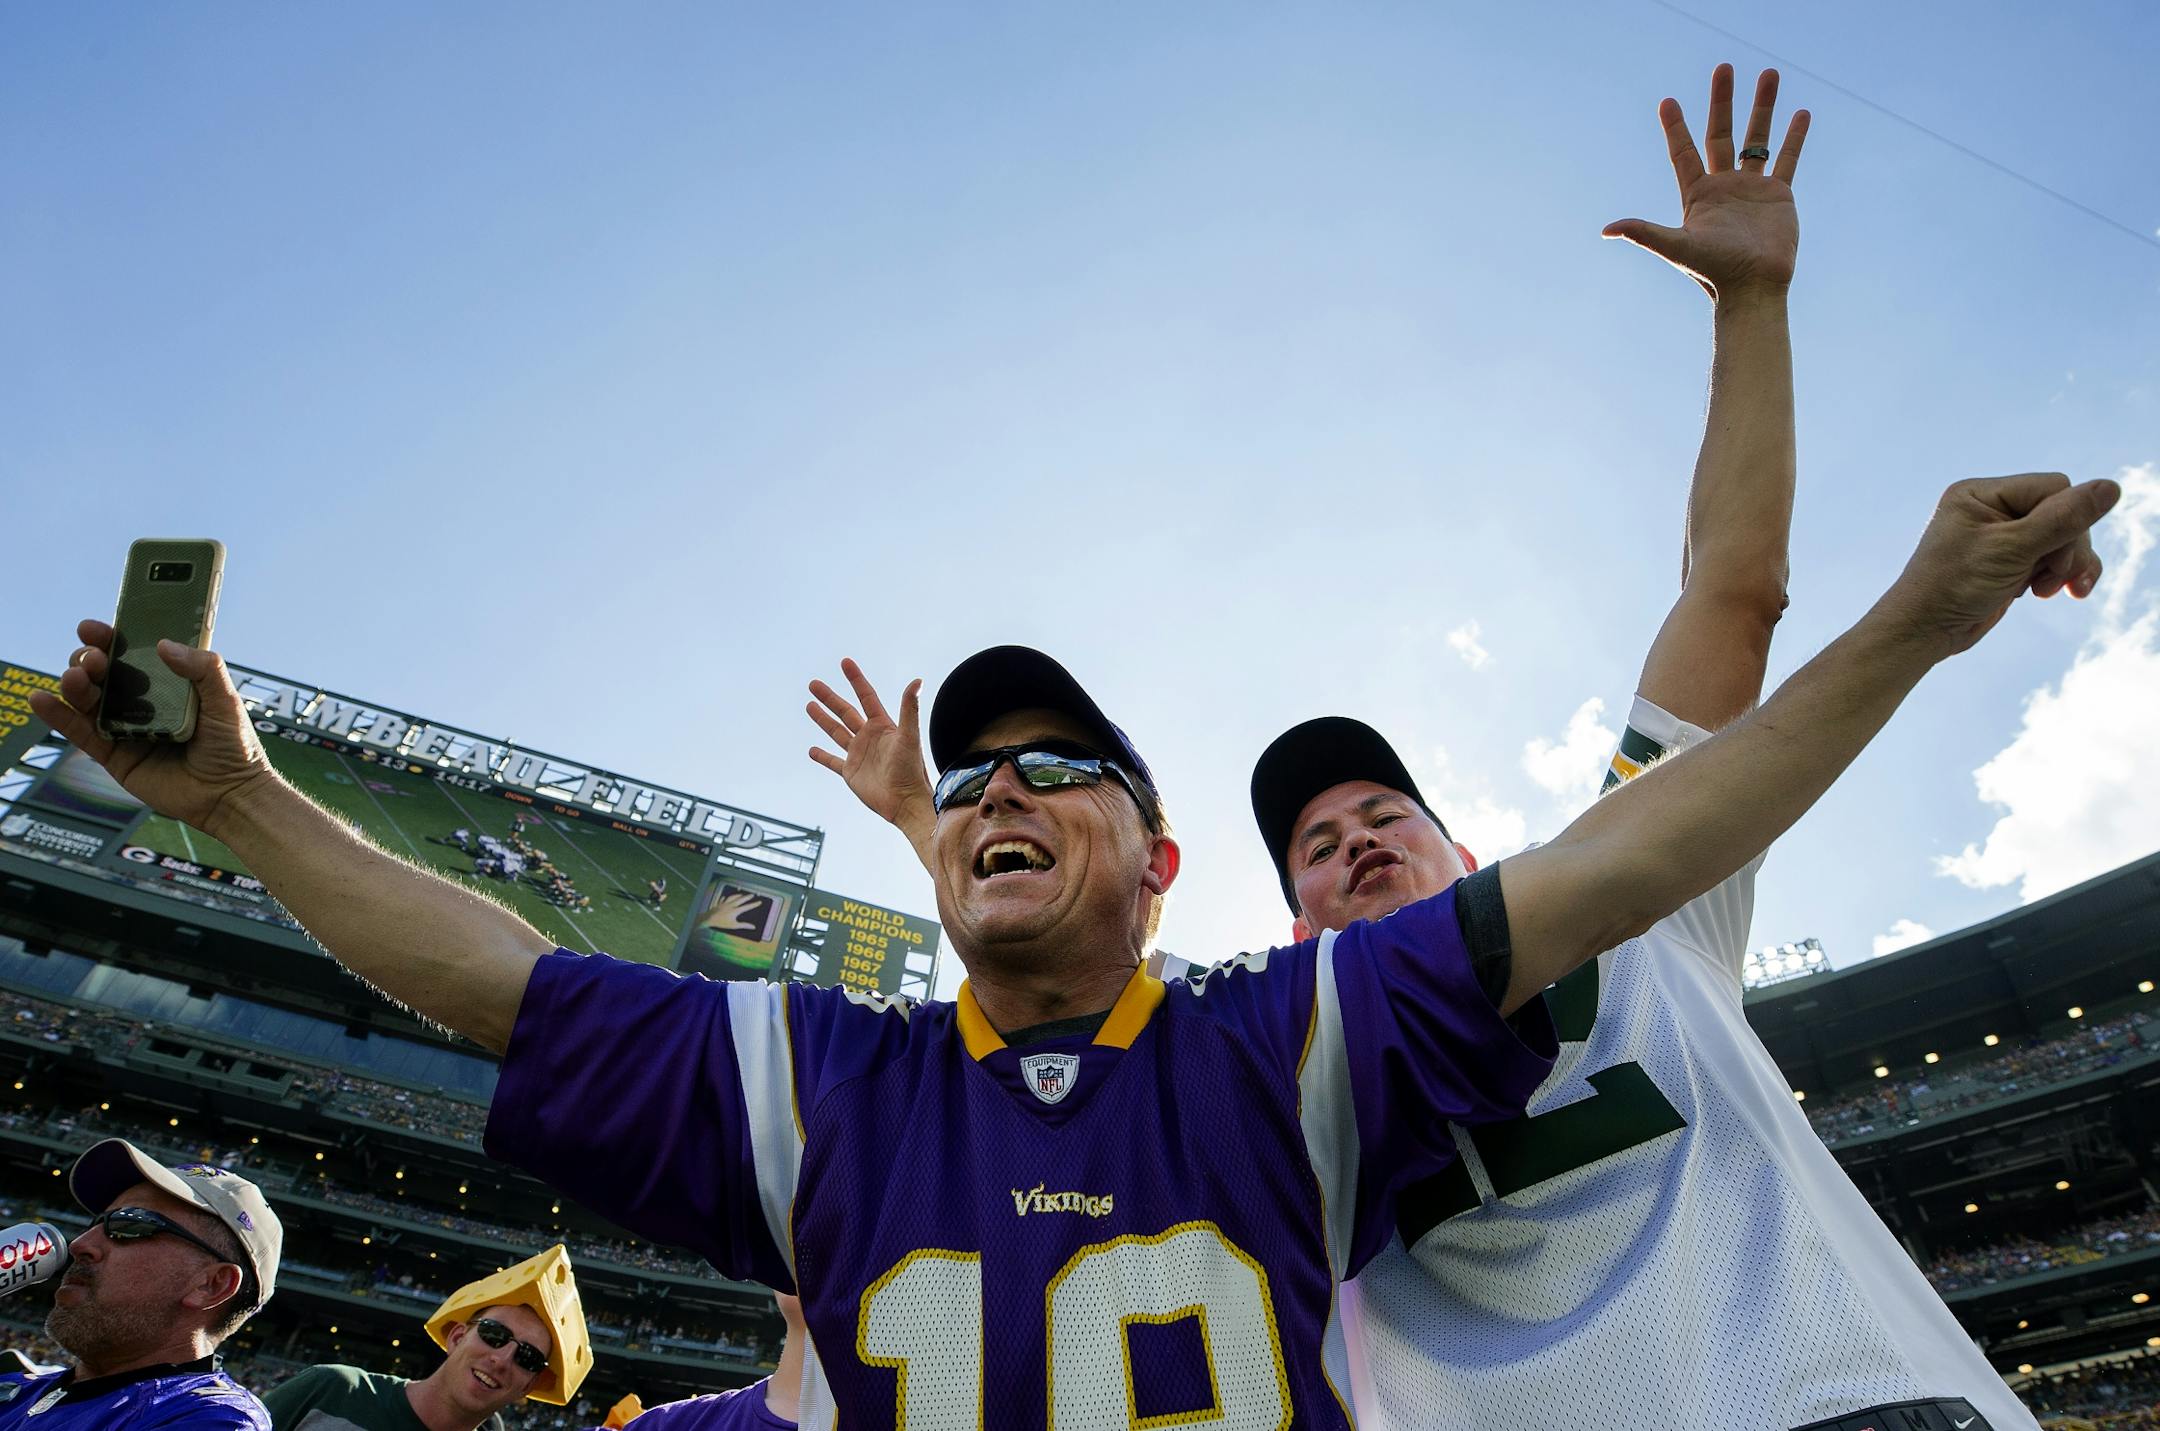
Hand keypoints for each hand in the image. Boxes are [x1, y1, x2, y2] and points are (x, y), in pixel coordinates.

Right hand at [28, 619, 278, 835]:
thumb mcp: (226, 701)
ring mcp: (125, 727)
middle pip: (104, 672)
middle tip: (93, 658)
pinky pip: (80, 732)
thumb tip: (163, 645)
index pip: (133, 653)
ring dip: (74, 683)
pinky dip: (58, 715)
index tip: (94, 628)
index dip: (110, 638)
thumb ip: (203, 669)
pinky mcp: (113, 754)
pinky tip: (41, 700)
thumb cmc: (234, 746)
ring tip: (74, 678)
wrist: (230, 795)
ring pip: (88, 698)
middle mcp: (142, 701)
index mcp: (167, 682)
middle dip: (90, 659)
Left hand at [703, 891, 757, 933]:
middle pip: (741, 899)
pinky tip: (726, 897)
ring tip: (741, 894)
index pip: (747, 907)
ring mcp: (725, 903)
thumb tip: (753, 927)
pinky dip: (726, 898)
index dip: (754, 904)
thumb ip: (744, 925)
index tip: (759, 902)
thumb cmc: (721, 923)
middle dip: (747, 897)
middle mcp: (731, 905)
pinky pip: (723, 899)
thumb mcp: (734, 926)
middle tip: (752, 895)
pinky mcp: (719, 904)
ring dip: (738, 895)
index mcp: (735, 911)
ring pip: (733, 897)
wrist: (710, 918)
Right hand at [807, 659, 936, 853]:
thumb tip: (917, 681)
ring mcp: (859, 754)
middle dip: (830, 698)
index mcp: (882, 726)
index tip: (845, 662)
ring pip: (836, 732)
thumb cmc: (911, 769)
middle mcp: (869, 737)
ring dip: (823, 719)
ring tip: (809, 705)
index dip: (856, 679)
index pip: (866, 697)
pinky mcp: (851, 773)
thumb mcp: (910, 736)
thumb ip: (910, 709)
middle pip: (845, 712)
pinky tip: (812, 750)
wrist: (905, 801)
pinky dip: (822, 756)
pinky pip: (833, 761)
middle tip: (813, 684)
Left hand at [1604, 64, 1808, 299]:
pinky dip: (1794, 137)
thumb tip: (1607, 229)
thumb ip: (1644, 232)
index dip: (1676, 128)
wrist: (1753, 289)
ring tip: (1769, 74)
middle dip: (1722, 101)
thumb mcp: (1676, 247)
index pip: (1684, 152)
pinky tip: (1800, 113)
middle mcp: (1723, 187)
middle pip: (1721, 134)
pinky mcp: (1779, 196)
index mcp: (1697, 195)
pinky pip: (1786, 158)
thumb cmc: (1713, 272)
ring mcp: (1752, 189)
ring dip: (1762, 107)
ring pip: (1757, 139)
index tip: (1667, 102)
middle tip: (1724, 68)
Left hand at [1879, 473, 2118, 655]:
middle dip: (2066, 549)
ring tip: (2048, 591)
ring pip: (2063, 538)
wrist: (1925, 631)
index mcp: (1982, 493)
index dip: (2066, 520)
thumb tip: (2111, 487)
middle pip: (2063, 513)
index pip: (2054, 487)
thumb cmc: (1955, 586)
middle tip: (2049, 578)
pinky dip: (2058, 575)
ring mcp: (2002, 535)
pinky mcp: (2011, 560)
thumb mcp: (2013, 549)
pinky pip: (2052, 558)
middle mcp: (1991, 508)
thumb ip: (2063, 519)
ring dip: (2065, 566)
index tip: (2050, 556)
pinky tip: (2050, 593)